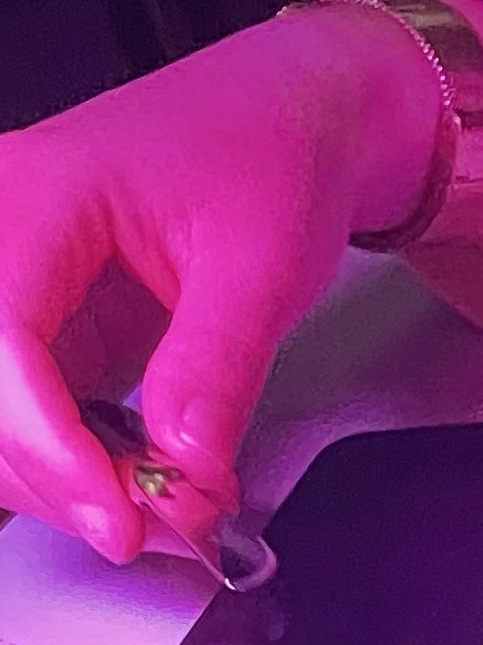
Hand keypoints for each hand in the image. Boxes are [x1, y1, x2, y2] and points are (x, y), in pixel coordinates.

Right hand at [0, 4, 441, 560]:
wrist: (291, 117)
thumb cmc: (270, 151)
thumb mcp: (262, 265)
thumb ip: (214, 368)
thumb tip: (182, 462)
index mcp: (36, 195)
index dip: (46, 444)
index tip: (116, 513)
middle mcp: (0, 232)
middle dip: (55, 476)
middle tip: (157, 527)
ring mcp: (11, 280)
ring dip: (62, 481)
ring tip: (165, 509)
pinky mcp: (36, 323)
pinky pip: (25, 411)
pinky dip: (74, 464)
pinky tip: (137, 485)